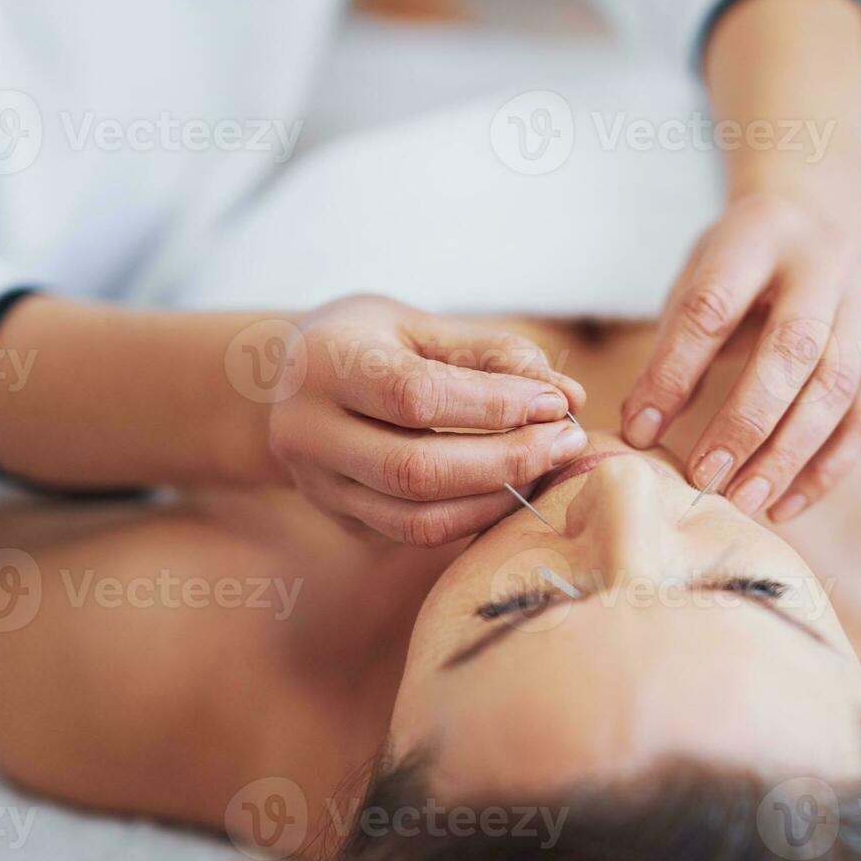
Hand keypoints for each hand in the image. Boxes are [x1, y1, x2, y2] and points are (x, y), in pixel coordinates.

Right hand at [268, 295, 587, 546]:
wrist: (291, 377)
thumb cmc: (372, 340)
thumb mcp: (424, 326)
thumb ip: (494, 355)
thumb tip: (569, 396)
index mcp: (325, 364)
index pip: (416, 397)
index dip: (495, 405)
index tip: (555, 404)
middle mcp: (306, 431)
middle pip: (416, 470)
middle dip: (507, 461)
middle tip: (568, 442)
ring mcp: (316, 484)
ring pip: (416, 519)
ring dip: (497, 499)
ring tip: (549, 467)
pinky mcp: (338, 518)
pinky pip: (413, 534)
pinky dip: (473, 517)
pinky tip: (512, 489)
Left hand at [622, 194, 860, 521]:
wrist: (817, 224)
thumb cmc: (740, 267)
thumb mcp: (696, 282)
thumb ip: (673, 348)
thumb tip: (643, 428)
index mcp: (760, 234)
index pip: (714, 307)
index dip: (675, 373)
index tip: (642, 431)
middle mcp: (826, 262)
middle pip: (792, 348)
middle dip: (747, 423)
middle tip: (707, 479)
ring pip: (839, 388)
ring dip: (790, 455)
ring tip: (746, 499)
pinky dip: (828, 467)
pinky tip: (787, 502)